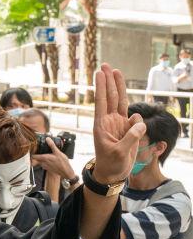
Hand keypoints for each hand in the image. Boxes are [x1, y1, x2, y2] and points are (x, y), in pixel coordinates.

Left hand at [31, 140, 73, 180]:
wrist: (66, 172)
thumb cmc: (62, 163)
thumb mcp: (58, 152)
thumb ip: (52, 145)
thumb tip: (47, 139)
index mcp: (44, 158)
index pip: (33, 156)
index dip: (31, 152)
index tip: (32, 149)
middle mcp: (43, 163)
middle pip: (35, 159)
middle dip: (35, 155)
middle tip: (36, 151)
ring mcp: (45, 166)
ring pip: (39, 162)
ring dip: (39, 159)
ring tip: (43, 154)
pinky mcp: (48, 168)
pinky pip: (43, 164)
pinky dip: (44, 162)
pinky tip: (48, 159)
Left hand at [91, 64, 145, 183]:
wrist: (113, 173)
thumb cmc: (111, 163)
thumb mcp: (118, 153)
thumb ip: (130, 138)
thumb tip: (139, 123)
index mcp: (101, 125)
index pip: (101, 102)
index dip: (101, 87)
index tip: (99, 73)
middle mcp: (109, 121)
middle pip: (110, 96)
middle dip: (108, 80)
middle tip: (105, 65)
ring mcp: (118, 123)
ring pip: (121, 101)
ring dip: (119, 86)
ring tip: (116, 71)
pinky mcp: (128, 129)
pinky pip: (136, 119)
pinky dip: (138, 121)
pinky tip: (135, 131)